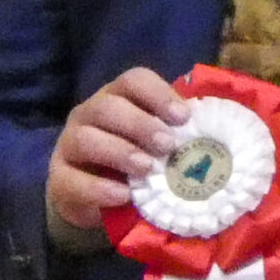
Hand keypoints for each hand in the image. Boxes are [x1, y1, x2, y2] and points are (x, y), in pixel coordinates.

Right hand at [47, 68, 188, 231]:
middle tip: (168, 145)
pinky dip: (100, 188)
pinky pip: (74, 180)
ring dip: (120, 152)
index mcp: (118, 98)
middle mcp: (90, 115)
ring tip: (147, 168)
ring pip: (86, 138)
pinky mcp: (60, 179)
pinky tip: (123, 196)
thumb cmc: (136, 163)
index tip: (183, 117)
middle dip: (141, 124)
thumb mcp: (157, 146)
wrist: (94, 198)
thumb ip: (178, 135)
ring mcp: (70, 145)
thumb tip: (220, 136)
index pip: (133, 81)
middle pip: (108, 106)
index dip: (158, 94)